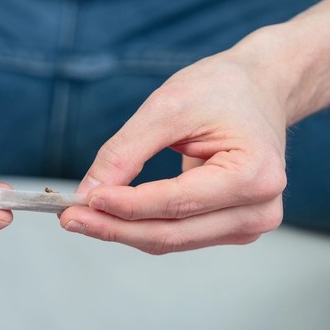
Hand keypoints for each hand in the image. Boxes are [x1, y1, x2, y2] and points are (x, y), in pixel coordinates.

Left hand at [59, 48, 287, 253]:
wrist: (260, 88)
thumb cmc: (222, 90)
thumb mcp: (169, 105)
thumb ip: (127, 151)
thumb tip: (89, 192)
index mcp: (254, 175)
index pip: (176, 203)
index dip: (125, 206)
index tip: (82, 200)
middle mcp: (260, 209)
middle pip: (173, 233)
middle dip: (115, 227)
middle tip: (68, 217)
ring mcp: (250, 224)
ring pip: (172, 240)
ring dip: (124, 231)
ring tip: (81, 217)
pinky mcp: (233, 228)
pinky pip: (179, 235)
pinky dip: (142, 227)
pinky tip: (112, 215)